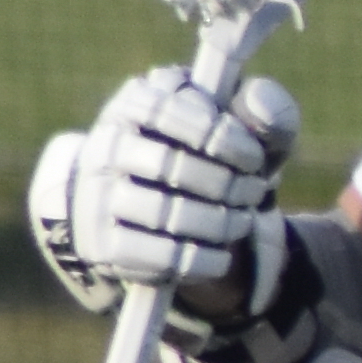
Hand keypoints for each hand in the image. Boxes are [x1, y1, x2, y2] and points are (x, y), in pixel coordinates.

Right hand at [27, 67, 294, 314]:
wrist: (155, 216)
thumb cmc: (211, 160)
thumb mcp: (241, 132)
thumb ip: (264, 113)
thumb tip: (260, 104)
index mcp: (134, 102)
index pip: (170, 112)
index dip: (219, 137)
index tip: (255, 159)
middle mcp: (106, 146)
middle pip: (169, 165)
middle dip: (226, 183)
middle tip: (256, 192)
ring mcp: (97, 197)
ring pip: (164, 213)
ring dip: (218, 222)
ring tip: (243, 222)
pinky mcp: (103, 246)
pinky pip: (155, 256)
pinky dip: (199, 260)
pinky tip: (222, 257)